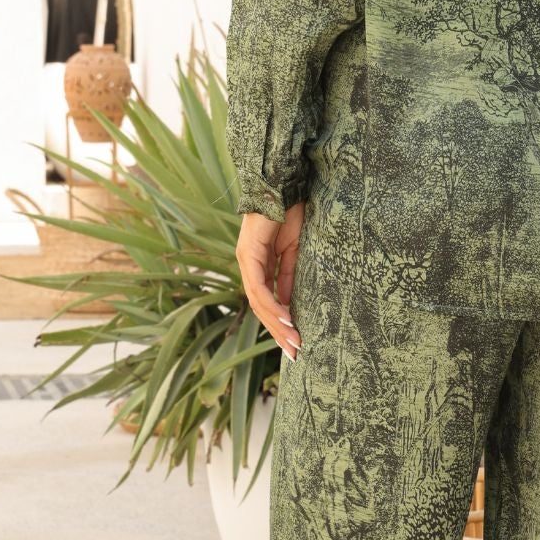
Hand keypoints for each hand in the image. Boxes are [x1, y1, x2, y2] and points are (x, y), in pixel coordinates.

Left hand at [236, 204, 304, 361]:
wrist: (284, 186)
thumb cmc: (292, 212)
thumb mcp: (294, 251)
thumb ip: (288, 276)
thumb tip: (290, 304)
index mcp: (258, 263)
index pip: (266, 300)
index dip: (279, 322)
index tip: (294, 341)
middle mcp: (247, 264)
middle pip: (260, 307)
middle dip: (277, 331)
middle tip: (294, 353)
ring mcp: (245, 259)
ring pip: (258, 301)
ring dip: (276, 324)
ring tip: (293, 341)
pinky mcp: (248, 254)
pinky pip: (259, 287)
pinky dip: (273, 306)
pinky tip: (286, 320)